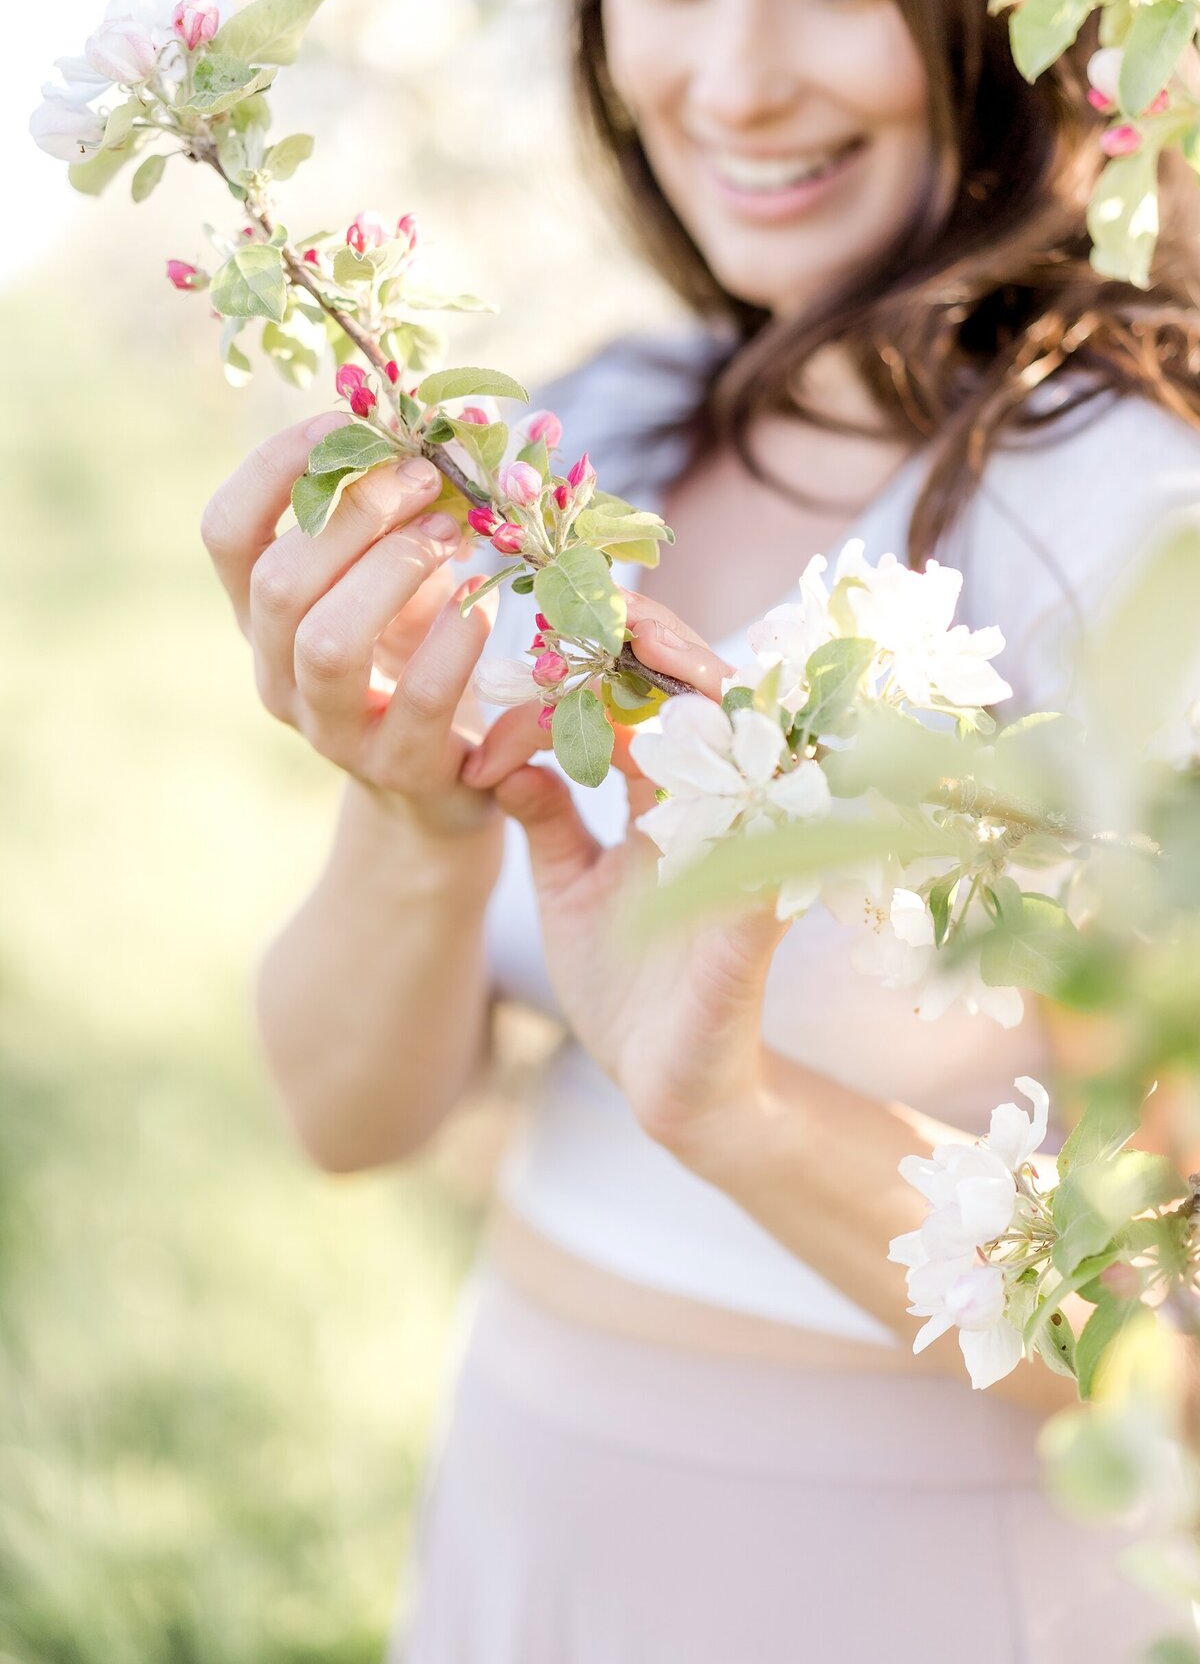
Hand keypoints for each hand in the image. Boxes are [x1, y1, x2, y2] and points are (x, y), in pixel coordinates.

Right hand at [200, 411, 500, 835]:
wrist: (446, 785)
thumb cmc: (419, 658)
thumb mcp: (398, 584)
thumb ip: (398, 520)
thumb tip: (432, 435)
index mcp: (263, 616)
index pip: (226, 532)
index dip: (275, 467)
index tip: (346, 424)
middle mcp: (278, 672)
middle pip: (278, 582)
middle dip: (356, 515)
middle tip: (425, 478)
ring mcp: (331, 729)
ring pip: (327, 644)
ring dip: (394, 573)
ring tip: (453, 538)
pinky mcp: (397, 770)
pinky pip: (418, 701)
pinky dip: (455, 643)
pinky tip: (483, 612)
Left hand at [462, 591, 787, 1155]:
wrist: (670, 1090)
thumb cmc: (625, 986)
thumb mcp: (568, 887)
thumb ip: (546, 817)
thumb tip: (503, 754)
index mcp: (670, 807)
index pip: (648, 706)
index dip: (607, 658)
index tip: (555, 615)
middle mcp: (716, 816)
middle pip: (707, 701)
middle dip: (659, 647)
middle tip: (606, 601)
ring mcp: (745, 857)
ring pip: (745, 744)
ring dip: (693, 689)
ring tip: (638, 640)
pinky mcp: (755, 915)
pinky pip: (760, 841)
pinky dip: (735, 792)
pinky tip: (680, 740)